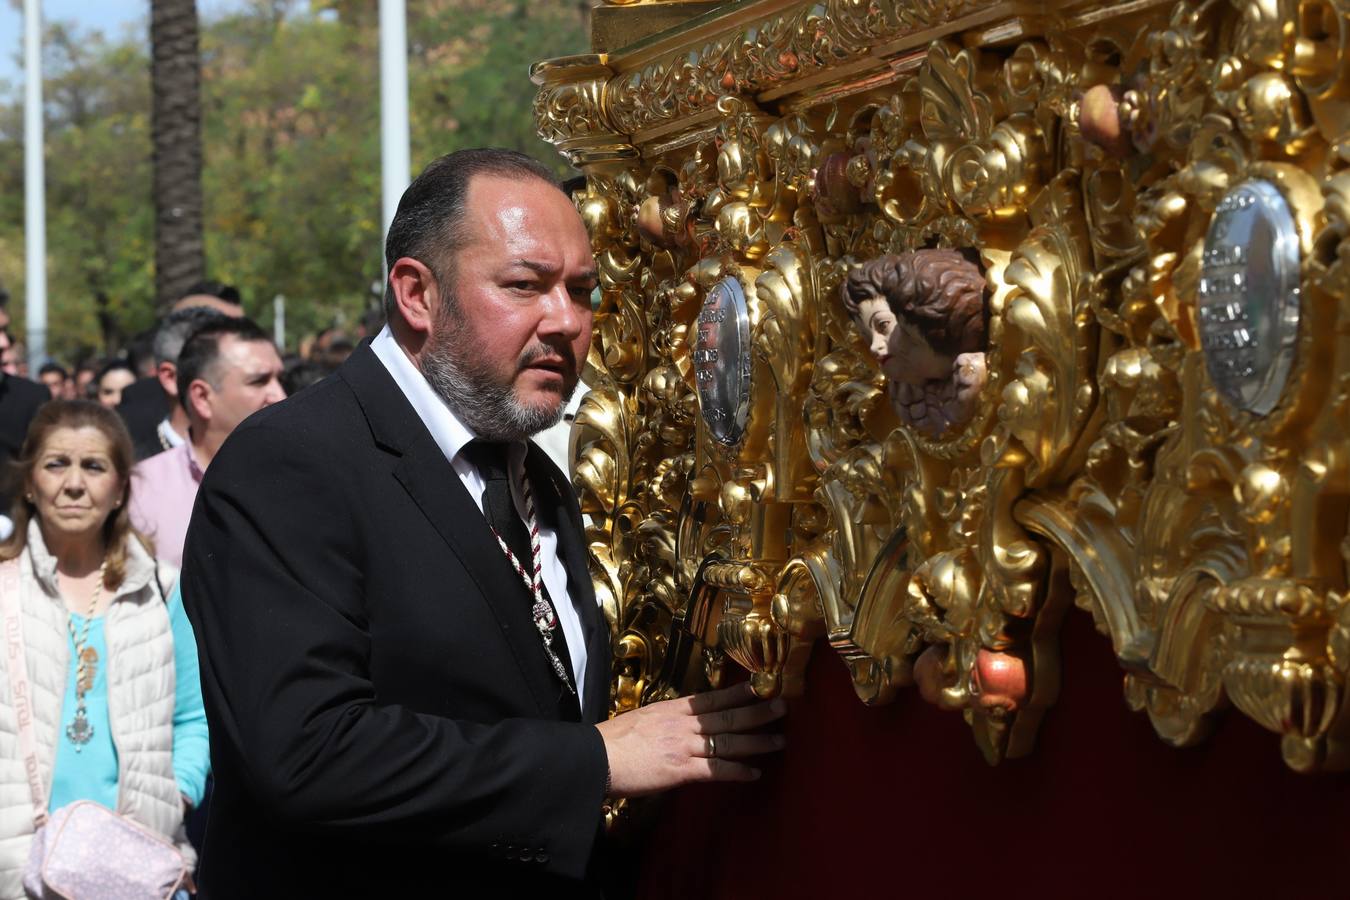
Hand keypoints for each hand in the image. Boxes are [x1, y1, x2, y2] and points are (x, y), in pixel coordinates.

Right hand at [596, 682, 786, 798]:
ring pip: (728, 740)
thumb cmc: (613, 741)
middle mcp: (683, 724)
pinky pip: (716, 769)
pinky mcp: (681, 769)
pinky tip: (754, 773)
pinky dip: (738, 771)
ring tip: (779, 740)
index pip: (713, 698)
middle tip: (783, 706)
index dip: (739, 692)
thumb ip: (667, 720)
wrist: (596, 757)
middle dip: (758, 712)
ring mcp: (684, 746)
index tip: (760, 686)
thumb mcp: (644, 719)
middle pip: (728, 715)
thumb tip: (682, 724)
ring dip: (757, 741)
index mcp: (673, 709)